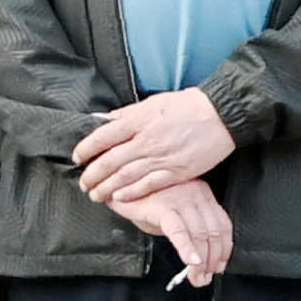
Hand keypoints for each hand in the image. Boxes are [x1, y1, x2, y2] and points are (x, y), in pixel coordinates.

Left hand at [72, 89, 238, 204]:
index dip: (87, 148)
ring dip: (107, 187)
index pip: (104, 136)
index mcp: (140, 120)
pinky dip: (132, 192)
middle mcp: (147, 140)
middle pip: (111, 161)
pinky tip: (119, 198)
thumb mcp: (155, 102)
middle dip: (93, 174)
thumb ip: (129, 113)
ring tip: (96, 195)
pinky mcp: (176, 171)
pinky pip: (148, 185)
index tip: (78, 157)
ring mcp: (161, 157)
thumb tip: (106, 120)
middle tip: (83, 183)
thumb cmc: (189, 105)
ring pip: (126, 176)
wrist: (221, 114)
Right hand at [116, 177, 234, 284]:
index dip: (224, 250)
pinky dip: (187, 248)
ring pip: (200, 234)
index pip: (223, 225)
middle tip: (205, 278)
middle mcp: (196, 194)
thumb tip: (202, 259)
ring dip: (201, 262)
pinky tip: (191, 262)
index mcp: (202, 194)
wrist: (116, 186)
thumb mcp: (173, 211)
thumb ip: (189, 228)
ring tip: (196, 278)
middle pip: (214, 232)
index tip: (219, 266)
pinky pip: (179, 230)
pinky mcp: (162, 206)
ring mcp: (179, 199)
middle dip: (213, 260)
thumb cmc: (144, 200)